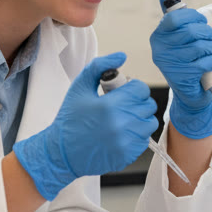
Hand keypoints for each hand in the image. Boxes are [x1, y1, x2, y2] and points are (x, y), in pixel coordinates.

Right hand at [13, 53, 158, 199]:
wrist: (61, 153)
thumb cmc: (70, 119)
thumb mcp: (80, 87)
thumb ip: (100, 66)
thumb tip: (122, 56)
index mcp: (110, 105)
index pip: (141, 89)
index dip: (133, 87)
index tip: (123, 92)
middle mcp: (121, 124)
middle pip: (148, 104)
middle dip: (137, 101)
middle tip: (121, 105)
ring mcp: (126, 142)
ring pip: (150, 122)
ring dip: (139, 118)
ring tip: (123, 118)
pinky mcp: (128, 155)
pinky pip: (145, 139)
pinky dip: (136, 135)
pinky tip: (121, 133)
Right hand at [149, 0, 211, 138]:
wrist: (189, 92)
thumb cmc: (185, 58)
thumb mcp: (178, 35)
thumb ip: (173, 11)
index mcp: (158, 36)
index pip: (176, 17)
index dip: (194, 18)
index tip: (200, 23)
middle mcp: (160, 49)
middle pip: (192, 31)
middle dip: (206, 35)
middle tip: (205, 42)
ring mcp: (170, 64)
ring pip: (201, 46)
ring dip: (210, 50)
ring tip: (205, 55)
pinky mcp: (182, 77)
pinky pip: (206, 61)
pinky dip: (211, 63)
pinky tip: (205, 67)